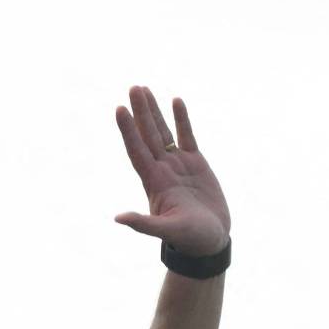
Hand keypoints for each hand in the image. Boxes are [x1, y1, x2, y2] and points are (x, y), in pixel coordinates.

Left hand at [114, 87, 229, 257]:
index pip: (137, 151)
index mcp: (154, 182)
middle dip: (140, 112)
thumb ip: (144, 224)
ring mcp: (178, 165)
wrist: (210, 240)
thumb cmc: (189, 239)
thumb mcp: (167, 231)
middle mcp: (163, 169)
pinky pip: (187, 136)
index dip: (128, 131)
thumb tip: (119, 218)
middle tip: (133, 88)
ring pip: (164, 132)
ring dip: (154, 112)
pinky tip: (176, 101)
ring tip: (144, 89)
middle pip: (148, 135)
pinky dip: (182, 119)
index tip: (119, 109)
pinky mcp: (196, 163)